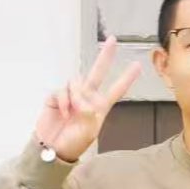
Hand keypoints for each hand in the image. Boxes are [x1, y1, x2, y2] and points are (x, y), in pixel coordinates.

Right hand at [35, 35, 141, 162]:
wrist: (52, 148)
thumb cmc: (73, 143)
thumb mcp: (88, 132)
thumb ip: (89, 112)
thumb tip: (81, 97)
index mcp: (99, 107)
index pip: (116, 90)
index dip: (126, 78)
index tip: (137, 65)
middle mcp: (87, 98)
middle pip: (98, 72)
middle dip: (105, 56)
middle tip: (112, 40)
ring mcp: (71, 96)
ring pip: (76, 81)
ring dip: (75, 94)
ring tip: (72, 111)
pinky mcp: (56, 97)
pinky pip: (61, 90)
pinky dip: (62, 101)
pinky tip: (62, 113)